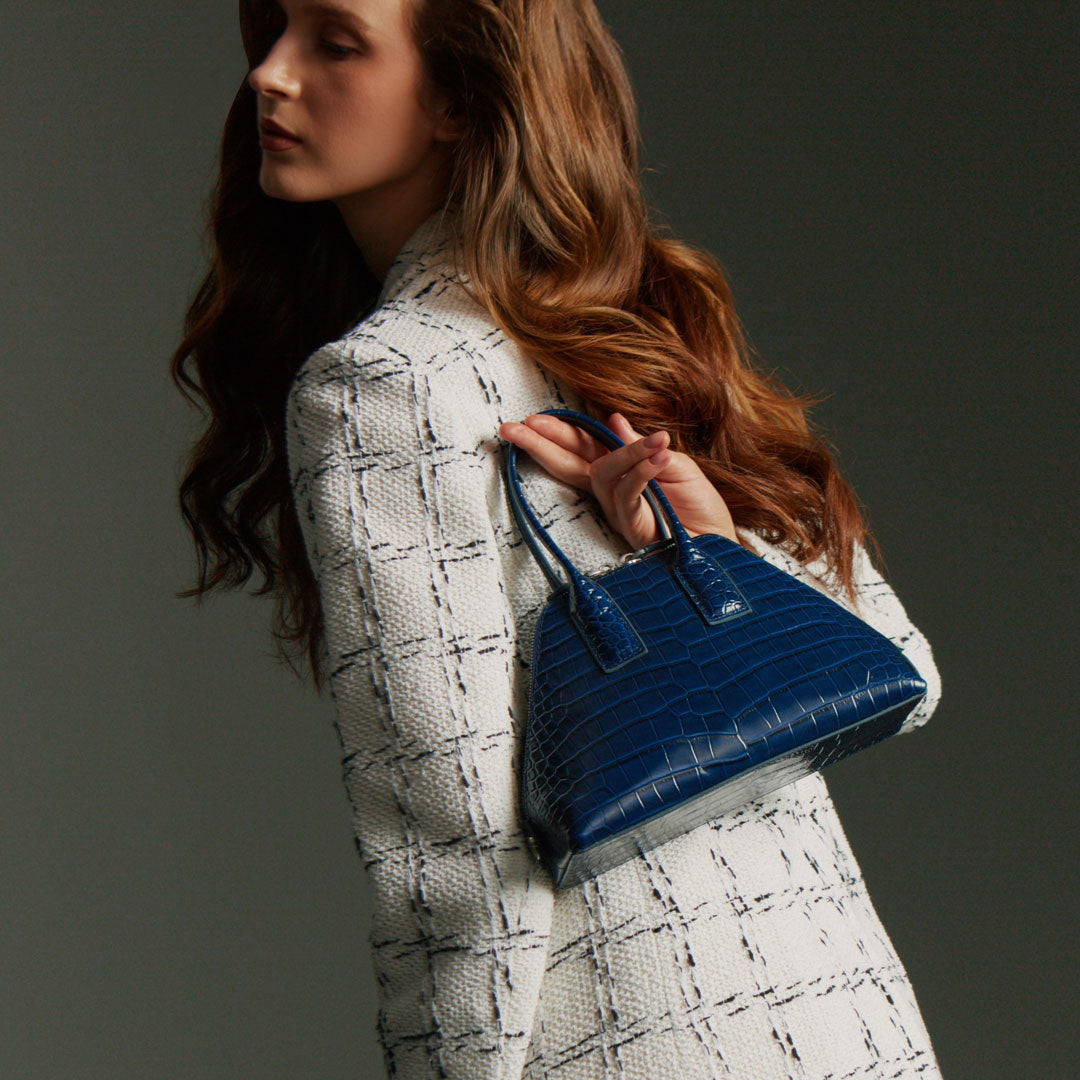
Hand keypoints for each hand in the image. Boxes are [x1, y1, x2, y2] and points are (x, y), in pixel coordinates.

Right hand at [497, 411, 739, 549]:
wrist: (720, 543)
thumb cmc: (699, 507)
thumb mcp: (675, 464)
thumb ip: (643, 446)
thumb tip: (613, 419)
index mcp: (620, 474)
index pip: (582, 449)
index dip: (558, 434)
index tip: (531, 419)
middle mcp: (612, 492)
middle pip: (570, 463)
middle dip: (542, 444)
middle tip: (514, 427)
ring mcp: (619, 510)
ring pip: (604, 472)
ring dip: (628, 451)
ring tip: (661, 440)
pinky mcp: (634, 524)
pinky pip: (629, 491)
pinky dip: (643, 468)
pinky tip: (661, 451)